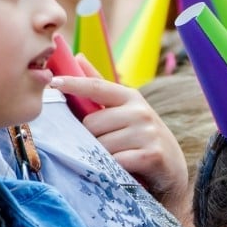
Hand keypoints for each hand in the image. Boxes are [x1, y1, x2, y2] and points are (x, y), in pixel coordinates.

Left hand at [50, 55, 187, 209]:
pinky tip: (123, 169)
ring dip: (102, 156)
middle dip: (91, 138)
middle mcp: (141, 112)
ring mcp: (147, 133)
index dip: (74, 84)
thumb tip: (78, 57)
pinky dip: (113, 169)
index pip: (97, 87)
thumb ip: (100, 86)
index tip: (54, 81)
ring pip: (101, 145)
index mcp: (131, 97)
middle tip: (107, 146)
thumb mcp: (125, 109)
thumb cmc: (141, 137)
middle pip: (92, 123)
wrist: (172, 169)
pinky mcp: (151, 155)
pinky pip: (115, 162)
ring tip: (116, 157)